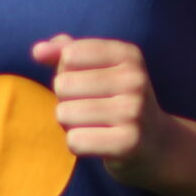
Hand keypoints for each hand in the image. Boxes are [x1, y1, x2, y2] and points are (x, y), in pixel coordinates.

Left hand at [33, 35, 174, 186]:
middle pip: (62, 85)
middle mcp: (134, 79)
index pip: (69, 55)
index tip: (89, 86)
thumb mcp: (98, 69)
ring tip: (94, 126)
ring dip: (70, 125)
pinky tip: (97, 143)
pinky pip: (74, 141)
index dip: (67, 73)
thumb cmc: (116, 101)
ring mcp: (133, 111)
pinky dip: (77, 145)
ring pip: (64, 114)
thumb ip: (65, 53)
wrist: (157, 145)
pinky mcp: (128, 142)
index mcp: (127, 54)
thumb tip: (38, 51)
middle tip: (91, 111)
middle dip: (66, 101)